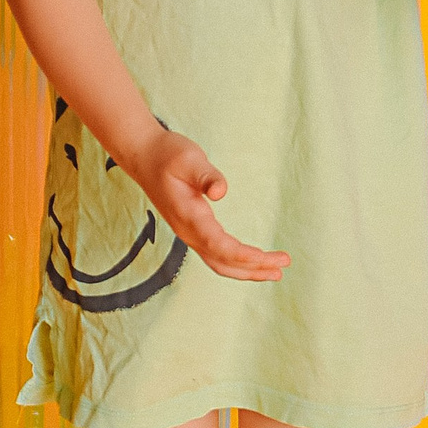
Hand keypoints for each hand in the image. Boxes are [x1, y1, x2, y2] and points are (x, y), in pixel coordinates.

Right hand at [129, 127, 289, 282]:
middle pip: (222, 262)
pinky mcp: (193, 231)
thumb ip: (206, 175)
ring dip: (248, 272)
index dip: (242, 255)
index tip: (265, 257)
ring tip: (275, 272)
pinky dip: (237, 264)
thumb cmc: (168, 155)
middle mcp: (188, 231)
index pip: (218, 244)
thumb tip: (221, 192)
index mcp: (188, 215)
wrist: (144, 157)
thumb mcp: (189, 158)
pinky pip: (216, 256)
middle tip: (284, 264)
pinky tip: (254, 262)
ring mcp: (189, 234)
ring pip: (219, 264)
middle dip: (253, 268)